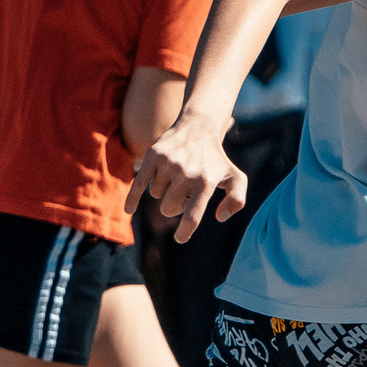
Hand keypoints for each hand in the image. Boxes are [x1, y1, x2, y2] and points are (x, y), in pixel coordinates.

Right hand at [126, 110, 246, 241]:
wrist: (198, 128)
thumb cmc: (216, 160)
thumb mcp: (235, 178)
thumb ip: (237, 200)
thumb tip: (219, 217)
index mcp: (205, 182)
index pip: (191, 216)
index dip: (184, 232)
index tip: (180, 238)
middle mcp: (186, 172)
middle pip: (168, 208)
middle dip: (174, 206)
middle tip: (183, 194)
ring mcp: (168, 164)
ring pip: (156, 195)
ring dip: (164, 191)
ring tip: (175, 178)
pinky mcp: (153, 156)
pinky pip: (138, 184)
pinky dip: (133, 198)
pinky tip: (129, 210)